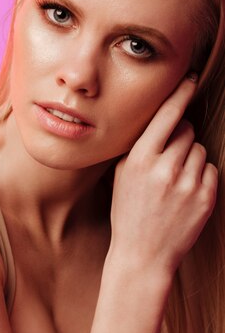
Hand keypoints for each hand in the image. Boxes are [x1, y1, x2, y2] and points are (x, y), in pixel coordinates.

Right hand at [109, 75, 217, 276]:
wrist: (143, 254)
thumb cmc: (128, 212)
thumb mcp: (122, 175)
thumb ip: (141, 145)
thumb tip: (165, 118)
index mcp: (139, 159)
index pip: (167, 114)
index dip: (180, 93)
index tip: (190, 78)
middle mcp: (165, 168)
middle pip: (185, 130)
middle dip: (179, 138)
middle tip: (166, 160)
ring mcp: (188, 184)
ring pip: (198, 149)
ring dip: (190, 159)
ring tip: (173, 182)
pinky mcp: (205, 197)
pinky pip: (210, 169)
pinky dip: (200, 176)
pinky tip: (184, 193)